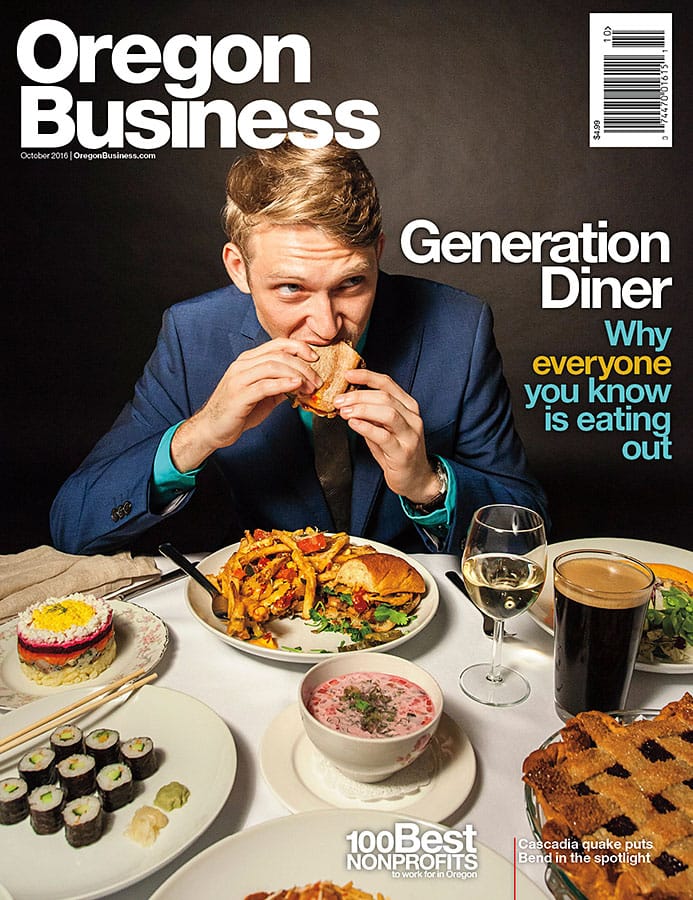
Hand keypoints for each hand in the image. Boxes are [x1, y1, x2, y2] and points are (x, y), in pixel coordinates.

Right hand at [171, 339, 320, 470]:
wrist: (213, 428)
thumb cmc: (238, 411)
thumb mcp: (264, 395)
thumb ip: (281, 386)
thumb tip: (303, 383)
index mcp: (248, 360)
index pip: (277, 344)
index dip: (299, 347)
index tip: (315, 358)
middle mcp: (242, 365)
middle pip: (279, 355)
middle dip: (303, 366)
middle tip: (317, 381)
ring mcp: (239, 378)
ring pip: (273, 366)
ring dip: (297, 375)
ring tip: (310, 387)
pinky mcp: (239, 395)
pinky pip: (265, 385)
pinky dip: (283, 384)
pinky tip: (296, 386)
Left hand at [334, 368, 440, 502]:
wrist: (416, 478)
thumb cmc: (397, 452)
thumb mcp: (384, 428)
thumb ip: (371, 415)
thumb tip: (347, 401)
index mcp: (408, 406)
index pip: (388, 383)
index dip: (366, 376)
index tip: (347, 375)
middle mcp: (413, 417)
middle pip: (385, 397)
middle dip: (358, 396)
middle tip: (339, 400)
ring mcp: (410, 435)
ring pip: (387, 413)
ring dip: (362, 409)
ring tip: (344, 412)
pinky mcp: (404, 452)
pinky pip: (383, 436)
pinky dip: (366, 427)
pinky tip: (353, 424)